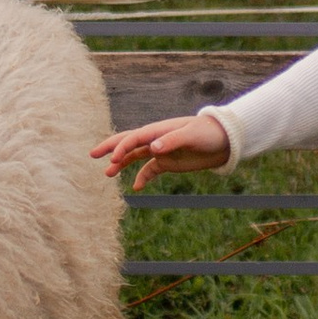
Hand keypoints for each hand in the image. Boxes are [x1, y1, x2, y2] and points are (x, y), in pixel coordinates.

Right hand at [91, 111, 233, 190]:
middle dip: (110, 148)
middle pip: (128, 142)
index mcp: (159, 130)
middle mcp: (156, 139)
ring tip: (107, 174)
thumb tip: (154, 147)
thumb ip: (172, 141)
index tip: (112, 160)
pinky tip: (136, 188)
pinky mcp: (168, 162)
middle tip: (92, 154)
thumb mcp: (191, 136)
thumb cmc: (208, 133)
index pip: (134, 138)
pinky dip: (142, 177)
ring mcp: (161, 151)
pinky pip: (150, 170)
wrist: (225, 141)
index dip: (121, 147)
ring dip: (121, 164)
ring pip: (135, 157)